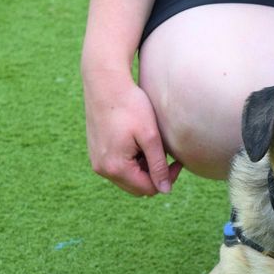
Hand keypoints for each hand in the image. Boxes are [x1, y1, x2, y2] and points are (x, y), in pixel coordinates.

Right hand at [83, 71, 181, 195]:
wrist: (104, 82)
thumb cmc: (131, 106)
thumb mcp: (150, 136)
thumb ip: (158, 166)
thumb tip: (166, 191)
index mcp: (115, 167)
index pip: (149, 189)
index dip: (167, 179)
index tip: (178, 162)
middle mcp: (102, 169)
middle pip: (138, 188)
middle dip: (155, 175)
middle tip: (165, 155)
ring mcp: (97, 161)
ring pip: (129, 179)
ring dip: (144, 169)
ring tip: (151, 146)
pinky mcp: (96, 152)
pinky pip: (119, 168)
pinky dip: (132, 162)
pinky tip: (139, 143)